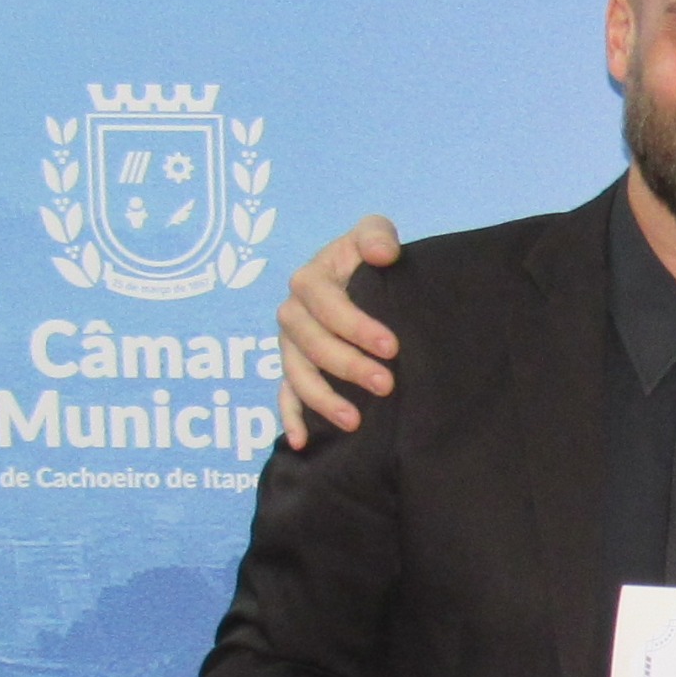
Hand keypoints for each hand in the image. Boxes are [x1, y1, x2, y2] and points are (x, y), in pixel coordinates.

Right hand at [276, 214, 407, 446]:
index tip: (391, 347)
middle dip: (348, 366)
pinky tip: (302, 442)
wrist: (357, 278)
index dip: (357, 327)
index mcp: (309, 280)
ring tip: (354, 420)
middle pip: (312, 344)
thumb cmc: (366, 258)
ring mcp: (288, 344)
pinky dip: (289, 418)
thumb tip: (383, 253)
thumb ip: (376, 235)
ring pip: (297, 374)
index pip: (328, 305)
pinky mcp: (291, 368)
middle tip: (386, 384)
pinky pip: (284, 395)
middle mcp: (292, 313)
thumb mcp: (373, 234)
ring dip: (323, 399)